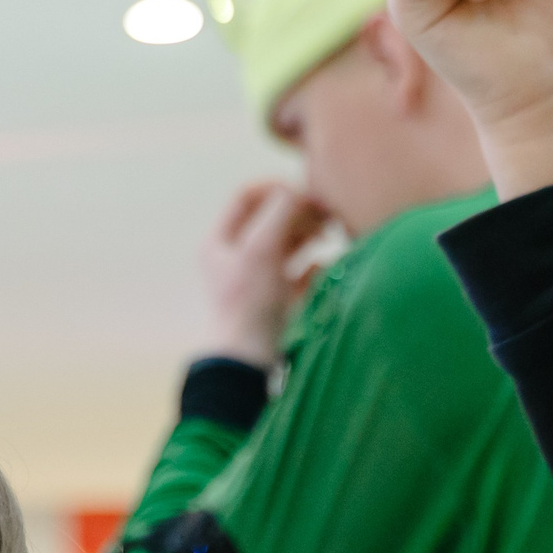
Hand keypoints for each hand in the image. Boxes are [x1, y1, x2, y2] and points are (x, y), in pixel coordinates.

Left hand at [201, 181, 331, 365]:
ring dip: (311, 235)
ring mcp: (258, 283)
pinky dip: (315, 266)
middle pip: (271, 219)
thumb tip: (301, 191)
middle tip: (328, 211)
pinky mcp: (278, 305)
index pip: (246, 197)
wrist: (250, 365)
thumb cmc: (250, 304)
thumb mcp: (263, 248)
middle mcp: (236, 260)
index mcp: (220, 243)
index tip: (304, 191)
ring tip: (332, 233)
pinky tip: (324, 267)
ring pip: (288, 246)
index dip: (276, 187)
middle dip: (300, 211)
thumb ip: (282, 213)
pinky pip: (301, 276)